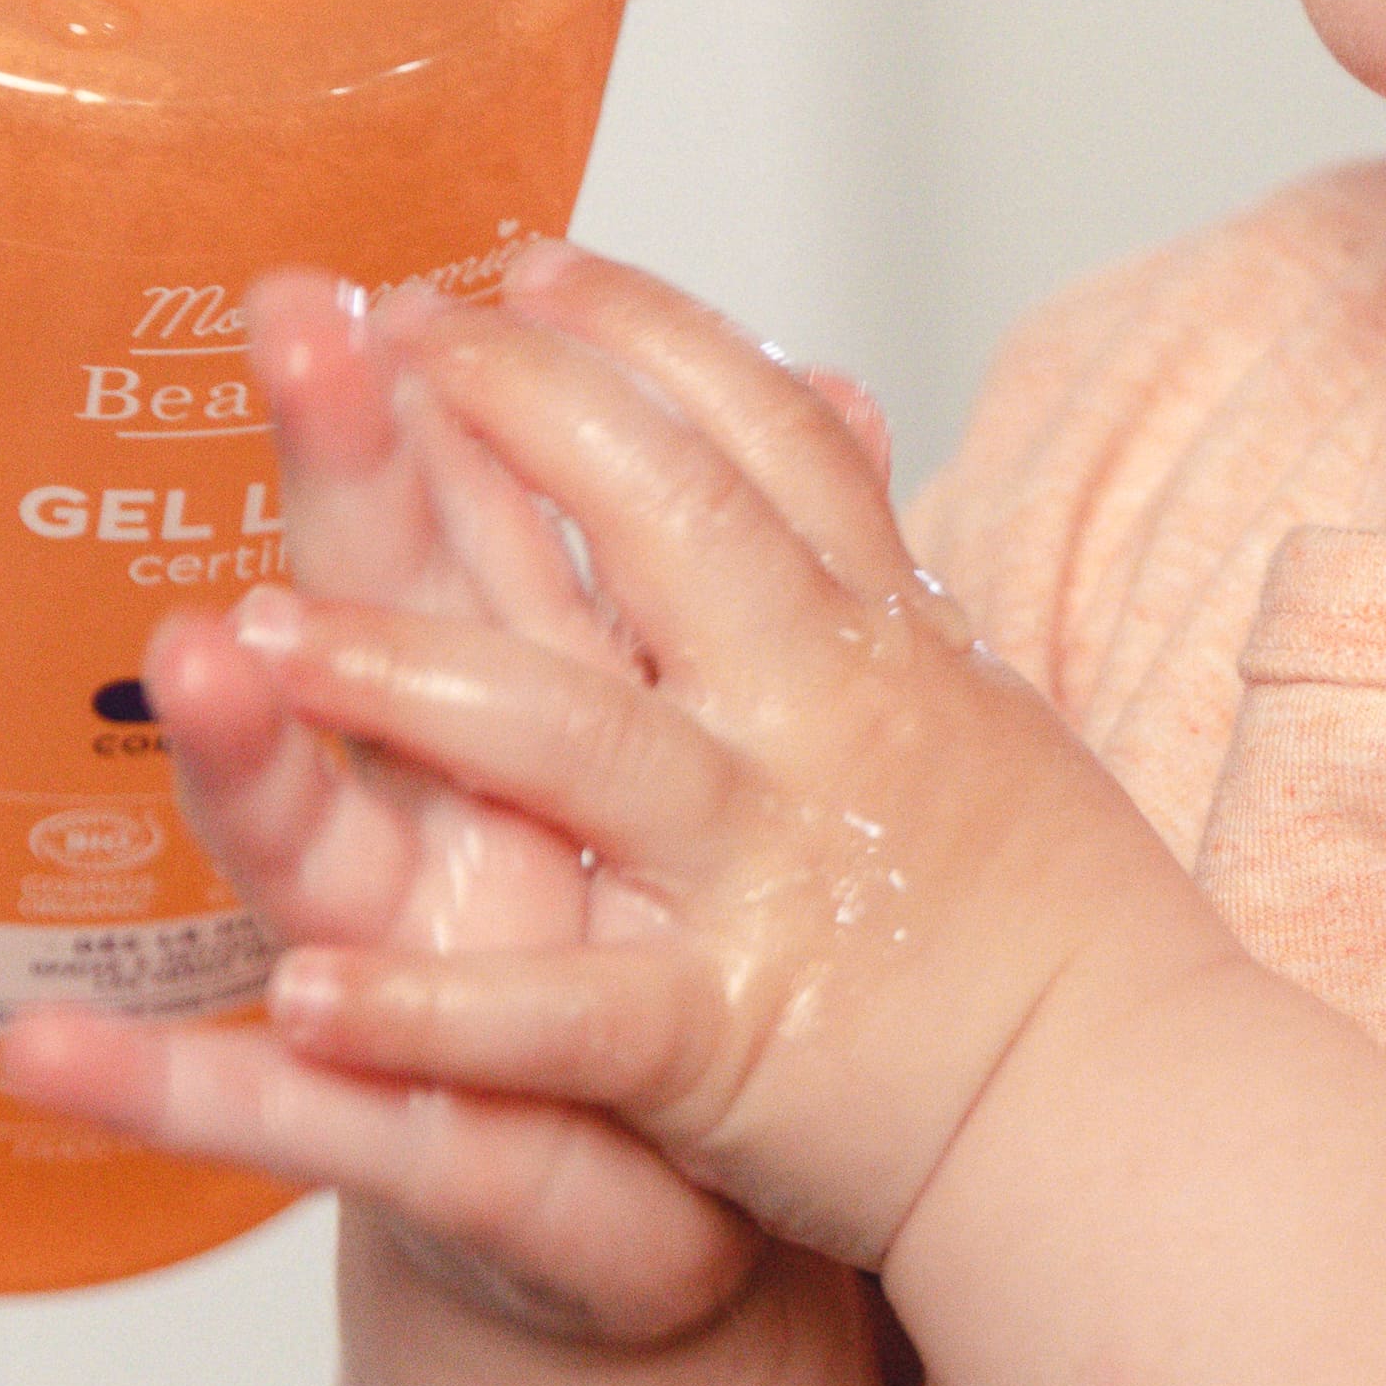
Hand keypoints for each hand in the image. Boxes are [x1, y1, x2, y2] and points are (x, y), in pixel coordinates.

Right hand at [0, 275, 762, 1346]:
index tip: (377, 260)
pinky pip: (289, 1121)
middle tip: (288, 337)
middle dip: (330, 481)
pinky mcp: (421, 1143)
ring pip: (306, 843)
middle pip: (372, 624)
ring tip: (183, 651)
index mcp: (530, 720)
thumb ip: (721, 584)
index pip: (472, 524)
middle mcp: (439, 822)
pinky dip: (169, 1092)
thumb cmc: (667, 969)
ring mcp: (408, 976)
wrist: (683, 1221)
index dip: (432, 397)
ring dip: (240, 745)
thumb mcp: (714, 760)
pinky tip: (46, 1057)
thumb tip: (815, 390)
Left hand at [224, 248, 1226, 1274]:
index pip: (757, 439)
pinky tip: (301, 1000)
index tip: (525, 265)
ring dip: (398, 679)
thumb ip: (879, 564)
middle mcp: (819, 727)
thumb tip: (838, 407)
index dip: (638, 338)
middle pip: (660, 520)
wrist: (1138, 1120)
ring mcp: (767, 872)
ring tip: (248, 637)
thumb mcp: (986, 706)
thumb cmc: (1059, 931)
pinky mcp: (725, 1036)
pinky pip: (561, 1014)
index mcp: (876, 648)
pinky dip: (433, 1013)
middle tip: (374, 341)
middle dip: (509, 417)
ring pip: (567, 738)